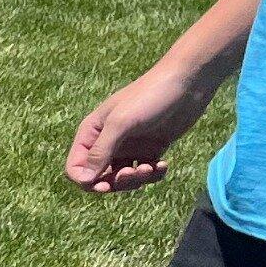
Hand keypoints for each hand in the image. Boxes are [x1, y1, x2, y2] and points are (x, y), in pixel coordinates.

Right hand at [68, 68, 212, 192]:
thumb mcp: (120, 123)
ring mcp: (130, 146)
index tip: (106, 185)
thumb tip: (83, 180)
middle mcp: (107, 141)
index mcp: (92, 133)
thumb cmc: (150, 96)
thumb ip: (100, 152)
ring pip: (123, 177)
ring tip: (152, 168)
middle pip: (100, 177)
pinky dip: (153, 174)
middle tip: (134, 173)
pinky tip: (163, 165)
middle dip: (116, 182)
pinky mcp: (151, 148)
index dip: (86, 181)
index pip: (76, 167)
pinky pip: (145, 172)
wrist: (188, 81)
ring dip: (137, 180)